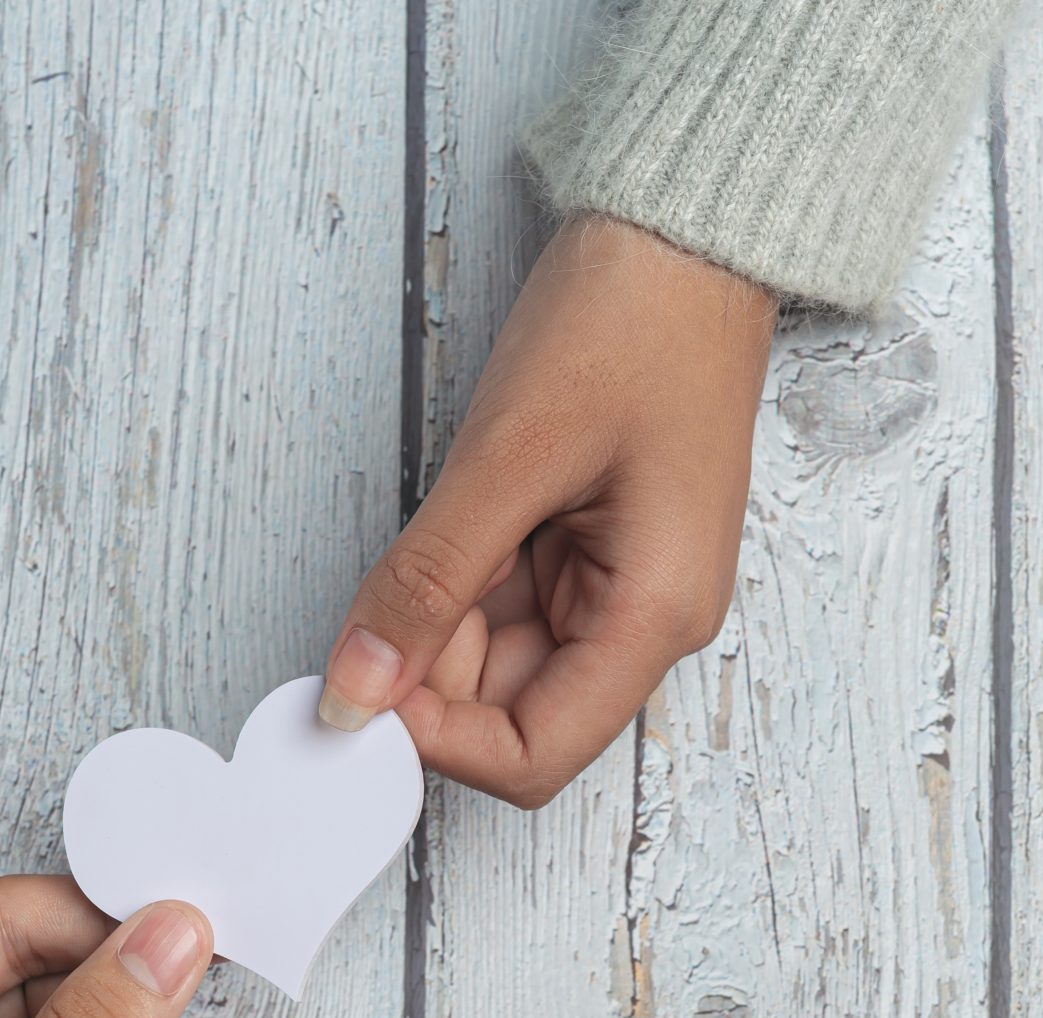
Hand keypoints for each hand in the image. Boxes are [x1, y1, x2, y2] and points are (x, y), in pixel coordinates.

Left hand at [316, 215, 775, 806]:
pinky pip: (509, 605)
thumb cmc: (633, 324)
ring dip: (442, 618)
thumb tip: (355, 688)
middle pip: (513, 711)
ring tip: (442, 518)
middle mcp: (649, 621)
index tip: (361, 687)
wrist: (687, 236)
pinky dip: (462, 582)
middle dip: (430, 671)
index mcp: (657, 615)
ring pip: (500, 660)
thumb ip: (428, 583)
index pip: (536, 754)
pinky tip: (460, 515)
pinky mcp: (595, 554)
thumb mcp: (509, 456)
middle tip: (375, 591)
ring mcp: (623, 590)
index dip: (439, 741)